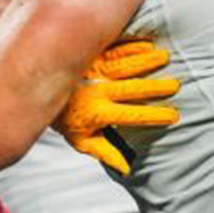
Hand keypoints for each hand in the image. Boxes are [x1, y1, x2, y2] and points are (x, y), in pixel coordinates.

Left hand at [54, 40, 178, 175]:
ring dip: (145, 61)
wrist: (37, 93)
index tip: (174, 116)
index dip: (152, 116)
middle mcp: (96, 91)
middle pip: (130, 88)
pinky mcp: (90, 55)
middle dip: (154, 87)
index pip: (130, 116)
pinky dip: (131, 46)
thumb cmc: (67, 120)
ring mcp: (93, 71)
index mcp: (97, 113)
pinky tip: (147, 44)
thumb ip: (104, 152)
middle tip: (175, 85)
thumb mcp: (81, 139)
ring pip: (123, 65)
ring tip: (165, 58)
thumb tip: (127, 168)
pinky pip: (113, 48)